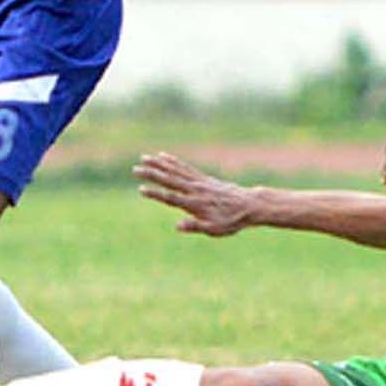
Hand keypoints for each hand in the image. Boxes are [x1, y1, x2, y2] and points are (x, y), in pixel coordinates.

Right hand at [134, 152, 255, 235]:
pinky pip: (184, 167)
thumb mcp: (215, 229)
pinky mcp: (203, 178)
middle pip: (170, 180)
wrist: (249, 205)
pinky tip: (163, 155)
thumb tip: (178, 226)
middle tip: (135, 169)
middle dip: (152, 174)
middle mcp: (195, 190)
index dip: (155, 194)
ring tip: (145, 157)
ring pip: (175, 170)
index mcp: (195, 204)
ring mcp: (199, 182)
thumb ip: (196, 227)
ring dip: (159, 164)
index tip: (141, 189)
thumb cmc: (231, 221)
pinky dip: (173, 161)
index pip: (171, 198)